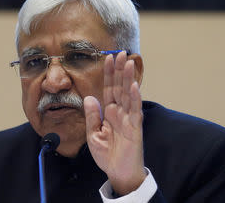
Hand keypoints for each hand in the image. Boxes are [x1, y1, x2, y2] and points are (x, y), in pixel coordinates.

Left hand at [84, 52, 145, 194]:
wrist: (118, 173)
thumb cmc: (107, 155)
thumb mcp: (93, 134)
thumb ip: (92, 116)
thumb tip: (89, 97)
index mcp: (109, 112)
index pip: (108, 89)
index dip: (108, 74)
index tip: (108, 58)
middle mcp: (120, 112)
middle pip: (119, 87)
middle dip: (119, 70)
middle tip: (120, 52)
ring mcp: (128, 119)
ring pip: (128, 94)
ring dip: (127, 78)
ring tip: (128, 62)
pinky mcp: (135, 128)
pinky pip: (135, 111)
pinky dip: (134, 98)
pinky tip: (133, 86)